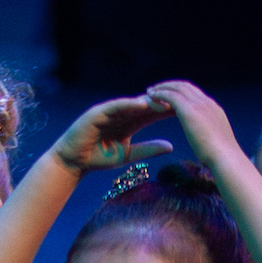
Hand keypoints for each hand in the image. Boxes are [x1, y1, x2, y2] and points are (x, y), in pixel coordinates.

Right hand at [51, 96, 173, 176]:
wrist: (75, 161)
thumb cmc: (100, 157)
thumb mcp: (130, 155)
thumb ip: (149, 149)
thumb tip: (171, 146)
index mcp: (131, 121)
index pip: (153, 113)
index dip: (168, 111)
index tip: (186, 111)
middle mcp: (121, 112)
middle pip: (145, 105)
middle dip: (161, 102)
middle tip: (180, 101)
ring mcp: (109, 110)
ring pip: (132, 103)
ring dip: (148, 101)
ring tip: (164, 101)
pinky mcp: (97, 112)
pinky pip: (114, 106)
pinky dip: (127, 104)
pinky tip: (140, 104)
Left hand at [145, 81, 240, 168]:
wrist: (226, 159)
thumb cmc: (223, 160)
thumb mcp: (218, 145)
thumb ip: (212, 140)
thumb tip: (209, 148)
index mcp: (214, 110)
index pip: (196, 95)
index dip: (182, 93)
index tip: (171, 97)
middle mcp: (207, 103)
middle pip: (186, 86)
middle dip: (171, 86)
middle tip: (157, 89)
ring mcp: (199, 104)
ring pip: (177, 87)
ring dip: (162, 87)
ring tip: (150, 91)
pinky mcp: (189, 110)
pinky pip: (170, 95)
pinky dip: (159, 94)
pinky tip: (150, 97)